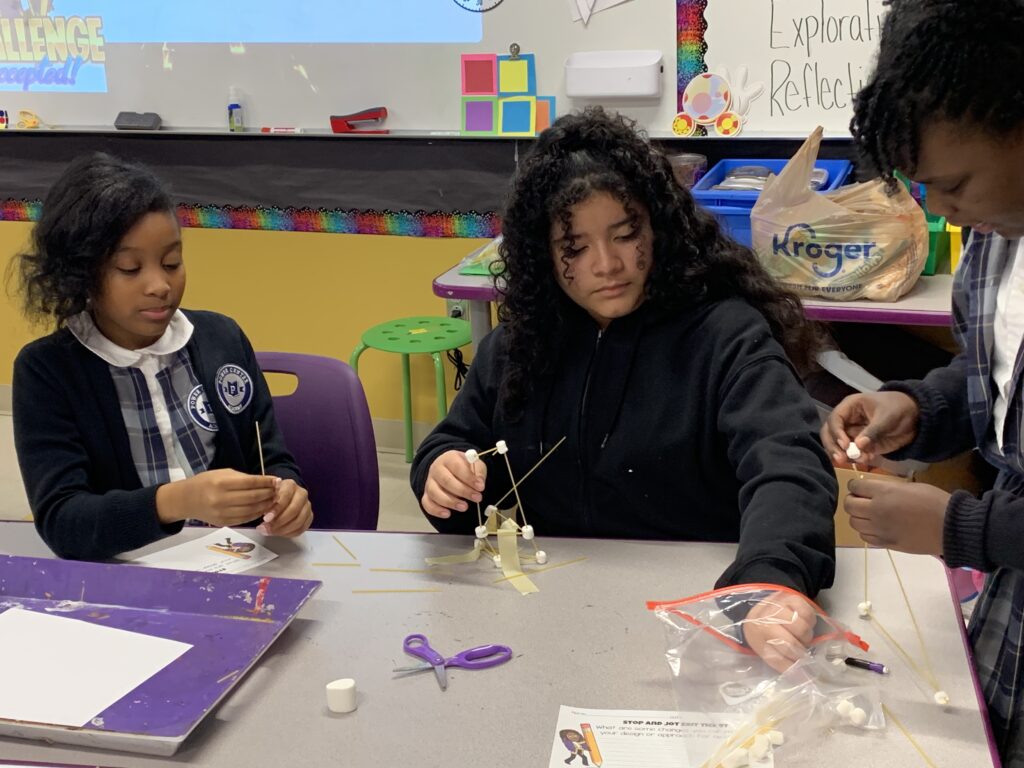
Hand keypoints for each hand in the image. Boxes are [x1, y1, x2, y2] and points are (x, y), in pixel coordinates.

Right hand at [157, 469, 278, 525]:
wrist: (186, 499)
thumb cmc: (206, 482)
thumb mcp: (223, 473)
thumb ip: (244, 478)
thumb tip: (266, 482)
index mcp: (221, 484)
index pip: (250, 483)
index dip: (266, 482)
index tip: (277, 480)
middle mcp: (221, 499)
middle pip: (253, 497)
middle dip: (269, 493)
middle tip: (278, 490)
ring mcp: (222, 513)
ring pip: (251, 510)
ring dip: (266, 505)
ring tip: (273, 499)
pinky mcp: (223, 522)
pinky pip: (245, 519)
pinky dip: (257, 513)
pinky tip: (263, 508)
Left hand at [258, 479, 312, 537]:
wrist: (281, 497)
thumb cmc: (272, 496)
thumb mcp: (266, 496)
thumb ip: (266, 503)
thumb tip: (265, 517)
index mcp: (290, 485)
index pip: (285, 496)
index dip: (276, 509)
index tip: (266, 519)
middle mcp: (302, 494)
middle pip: (294, 510)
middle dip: (279, 521)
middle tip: (266, 528)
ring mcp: (307, 505)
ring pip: (299, 521)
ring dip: (283, 529)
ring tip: (270, 532)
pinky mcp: (309, 516)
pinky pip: (302, 528)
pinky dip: (289, 533)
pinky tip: (279, 533)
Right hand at [421, 450, 486, 518]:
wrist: (451, 470)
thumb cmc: (464, 468)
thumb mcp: (475, 464)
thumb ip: (479, 472)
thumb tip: (480, 483)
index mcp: (449, 458)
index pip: (457, 467)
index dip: (469, 478)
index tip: (481, 487)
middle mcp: (436, 469)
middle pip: (446, 481)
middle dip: (462, 491)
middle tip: (477, 498)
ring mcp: (429, 483)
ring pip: (435, 493)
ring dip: (450, 502)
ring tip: (464, 507)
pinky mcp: (426, 495)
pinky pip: (427, 503)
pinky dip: (436, 510)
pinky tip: (447, 514)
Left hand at [742, 592, 815, 672]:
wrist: (761, 609)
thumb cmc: (764, 634)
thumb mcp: (767, 650)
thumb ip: (784, 664)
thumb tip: (804, 678)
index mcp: (758, 632)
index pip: (778, 653)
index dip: (792, 662)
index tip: (800, 666)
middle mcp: (766, 617)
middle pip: (793, 642)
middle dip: (800, 650)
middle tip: (798, 648)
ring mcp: (780, 604)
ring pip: (803, 628)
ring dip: (805, 636)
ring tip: (798, 635)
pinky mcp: (793, 597)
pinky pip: (809, 615)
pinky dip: (810, 622)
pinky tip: (802, 622)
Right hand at [821, 392, 919, 465]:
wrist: (915, 417)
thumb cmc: (899, 409)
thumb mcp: (887, 417)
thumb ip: (873, 431)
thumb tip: (858, 445)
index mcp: (850, 407)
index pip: (834, 419)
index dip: (836, 433)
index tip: (845, 445)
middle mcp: (846, 420)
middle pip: (829, 434)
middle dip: (833, 447)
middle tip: (840, 460)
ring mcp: (852, 433)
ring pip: (838, 445)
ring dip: (845, 455)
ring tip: (859, 460)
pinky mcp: (860, 445)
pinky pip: (852, 453)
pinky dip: (857, 458)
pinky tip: (868, 459)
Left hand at [845, 479, 949, 554]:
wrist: (951, 528)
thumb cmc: (935, 502)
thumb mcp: (910, 487)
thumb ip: (887, 489)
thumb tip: (873, 491)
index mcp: (884, 493)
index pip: (855, 486)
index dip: (855, 485)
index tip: (860, 487)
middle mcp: (876, 510)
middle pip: (849, 505)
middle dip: (852, 500)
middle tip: (861, 500)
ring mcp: (880, 529)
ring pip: (854, 523)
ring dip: (858, 517)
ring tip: (869, 514)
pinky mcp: (886, 544)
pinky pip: (865, 537)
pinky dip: (866, 531)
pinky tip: (877, 527)